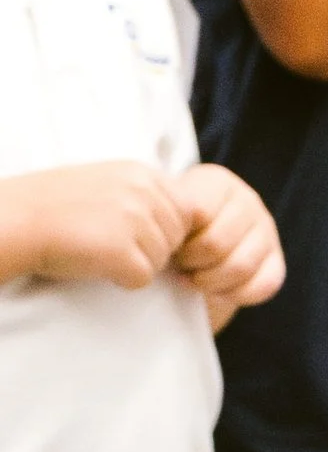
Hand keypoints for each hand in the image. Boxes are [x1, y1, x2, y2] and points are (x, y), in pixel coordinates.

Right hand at [3, 157, 190, 287]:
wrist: (17, 219)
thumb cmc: (57, 206)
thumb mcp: (107, 182)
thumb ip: (145, 194)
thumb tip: (186, 221)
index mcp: (143, 172)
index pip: (186, 210)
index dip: (163, 229)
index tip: (131, 233)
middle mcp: (144, 191)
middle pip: (178, 238)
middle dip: (151, 249)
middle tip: (110, 245)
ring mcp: (135, 219)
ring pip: (162, 260)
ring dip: (135, 264)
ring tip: (98, 251)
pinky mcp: (122, 249)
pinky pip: (143, 278)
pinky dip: (121, 280)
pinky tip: (94, 264)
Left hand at [170, 162, 284, 322]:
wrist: (187, 247)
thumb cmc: (171, 231)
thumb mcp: (165, 216)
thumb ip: (167, 219)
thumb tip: (164, 239)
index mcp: (218, 183)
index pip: (199, 215)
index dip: (177, 240)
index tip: (166, 246)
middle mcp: (248, 202)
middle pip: (217, 245)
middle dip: (191, 264)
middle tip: (179, 265)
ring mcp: (266, 231)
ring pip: (240, 267)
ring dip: (210, 282)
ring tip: (193, 278)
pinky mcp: (276, 261)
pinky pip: (262, 286)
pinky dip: (235, 295)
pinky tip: (216, 291)